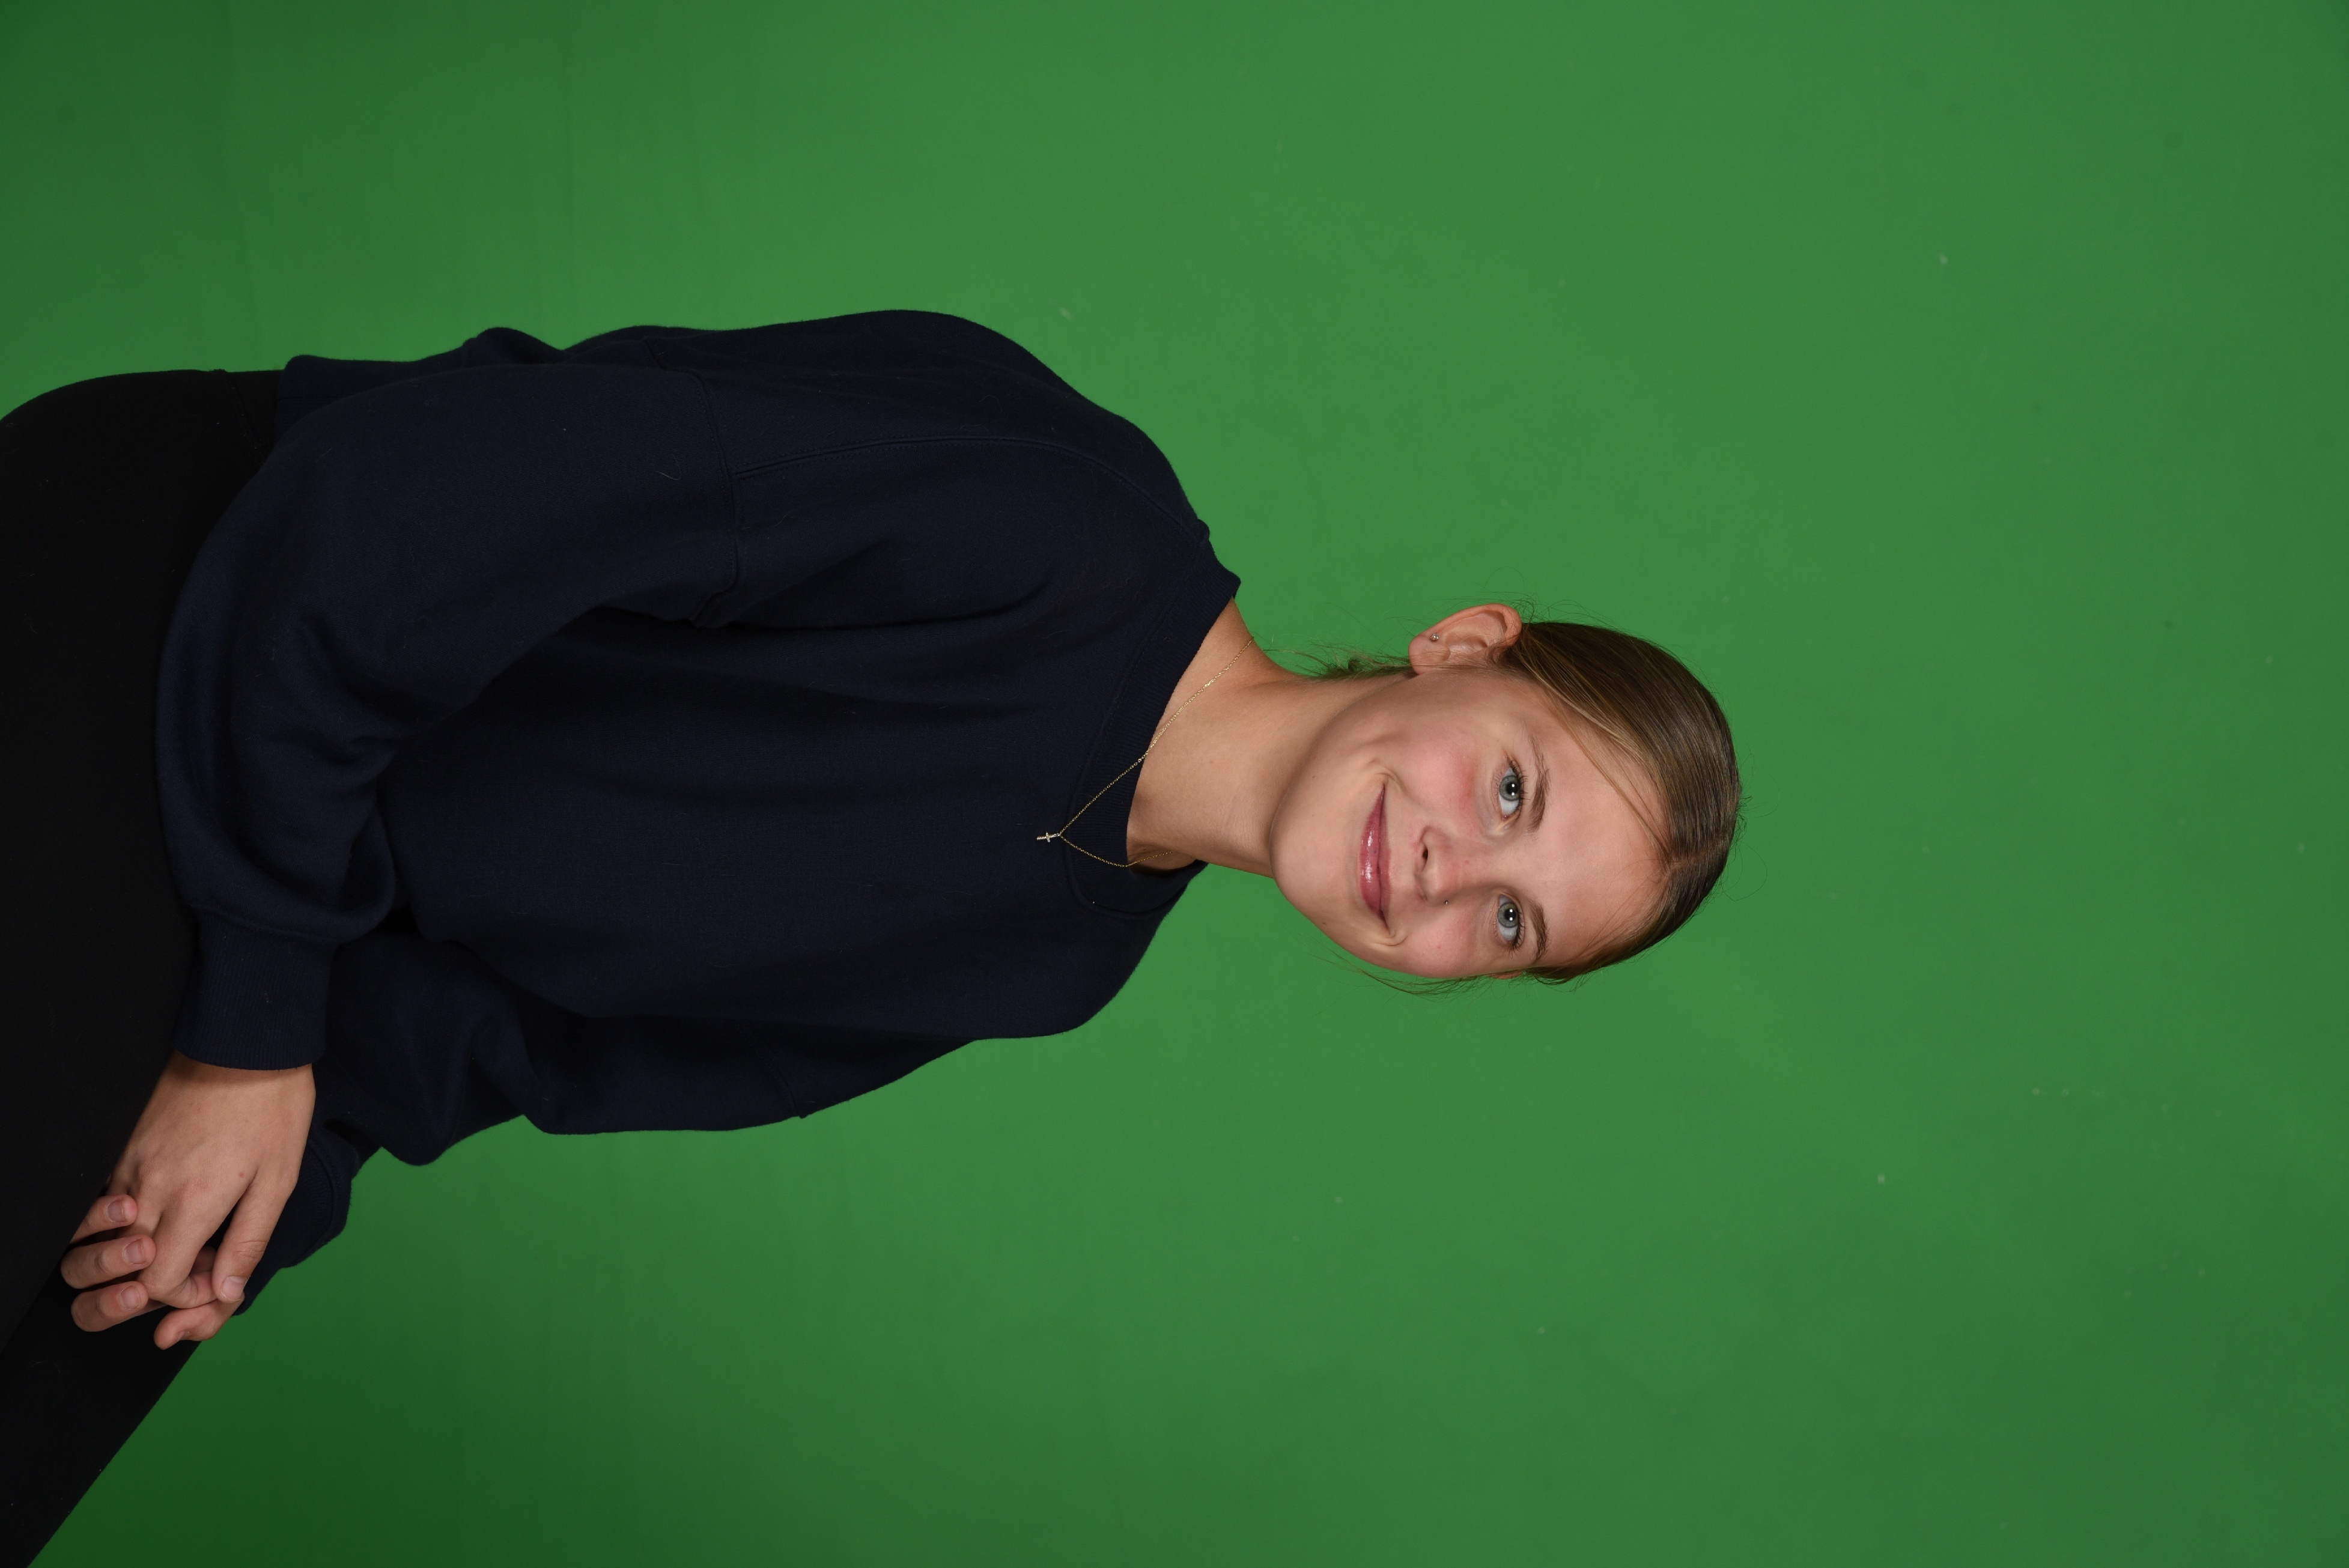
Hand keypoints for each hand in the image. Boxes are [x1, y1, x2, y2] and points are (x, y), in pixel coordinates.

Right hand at [59, 1052, 313, 1346]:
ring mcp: (126, 1166)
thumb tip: (227, 1294)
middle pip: (124, 1267)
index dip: (184, 1294)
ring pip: (109, 1235)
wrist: (244, 1043)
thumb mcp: (278, 1181)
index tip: (214, 1276)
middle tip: (197, 1266)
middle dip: (156, 1282)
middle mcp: (147, 1189)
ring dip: (138, 1252)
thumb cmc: (272, 1110)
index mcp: (190, 1203)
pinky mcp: (120, 1147)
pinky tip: (164, 1207)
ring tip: (181, 1237)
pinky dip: (127, 1219)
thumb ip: (247, 1243)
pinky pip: (106, 1200)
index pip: (157, 1283)